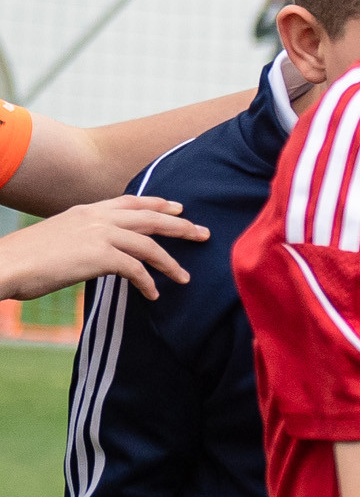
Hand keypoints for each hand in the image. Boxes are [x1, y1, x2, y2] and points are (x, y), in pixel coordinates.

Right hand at [0, 195, 206, 302]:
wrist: (5, 263)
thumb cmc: (26, 257)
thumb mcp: (59, 237)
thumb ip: (83, 237)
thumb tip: (100, 251)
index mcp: (86, 210)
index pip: (130, 201)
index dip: (157, 203)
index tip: (178, 207)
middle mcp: (96, 217)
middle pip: (150, 218)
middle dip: (180, 225)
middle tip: (202, 233)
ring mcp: (99, 234)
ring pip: (149, 244)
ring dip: (170, 263)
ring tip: (185, 277)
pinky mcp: (99, 256)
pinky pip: (136, 270)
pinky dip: (148, 283)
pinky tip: (152, 295)